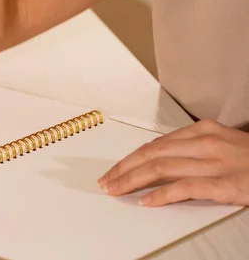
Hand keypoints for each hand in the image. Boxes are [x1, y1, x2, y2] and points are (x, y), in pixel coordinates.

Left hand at [98, 119, 248, 206]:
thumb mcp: (223, 146)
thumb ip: (194, 150)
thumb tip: (161, 160)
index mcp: (203, 131)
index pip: (156, 144)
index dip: (131, 158)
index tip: (114, 169)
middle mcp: (206, 143)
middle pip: (152, 154)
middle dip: (124, 168)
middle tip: (106, 181)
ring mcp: (216, 162)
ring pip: (161, 168)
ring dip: (132, 180)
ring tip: (116, 190)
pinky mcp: (226, 183)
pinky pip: (185, 188)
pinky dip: (162, 194)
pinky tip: (146, 202)